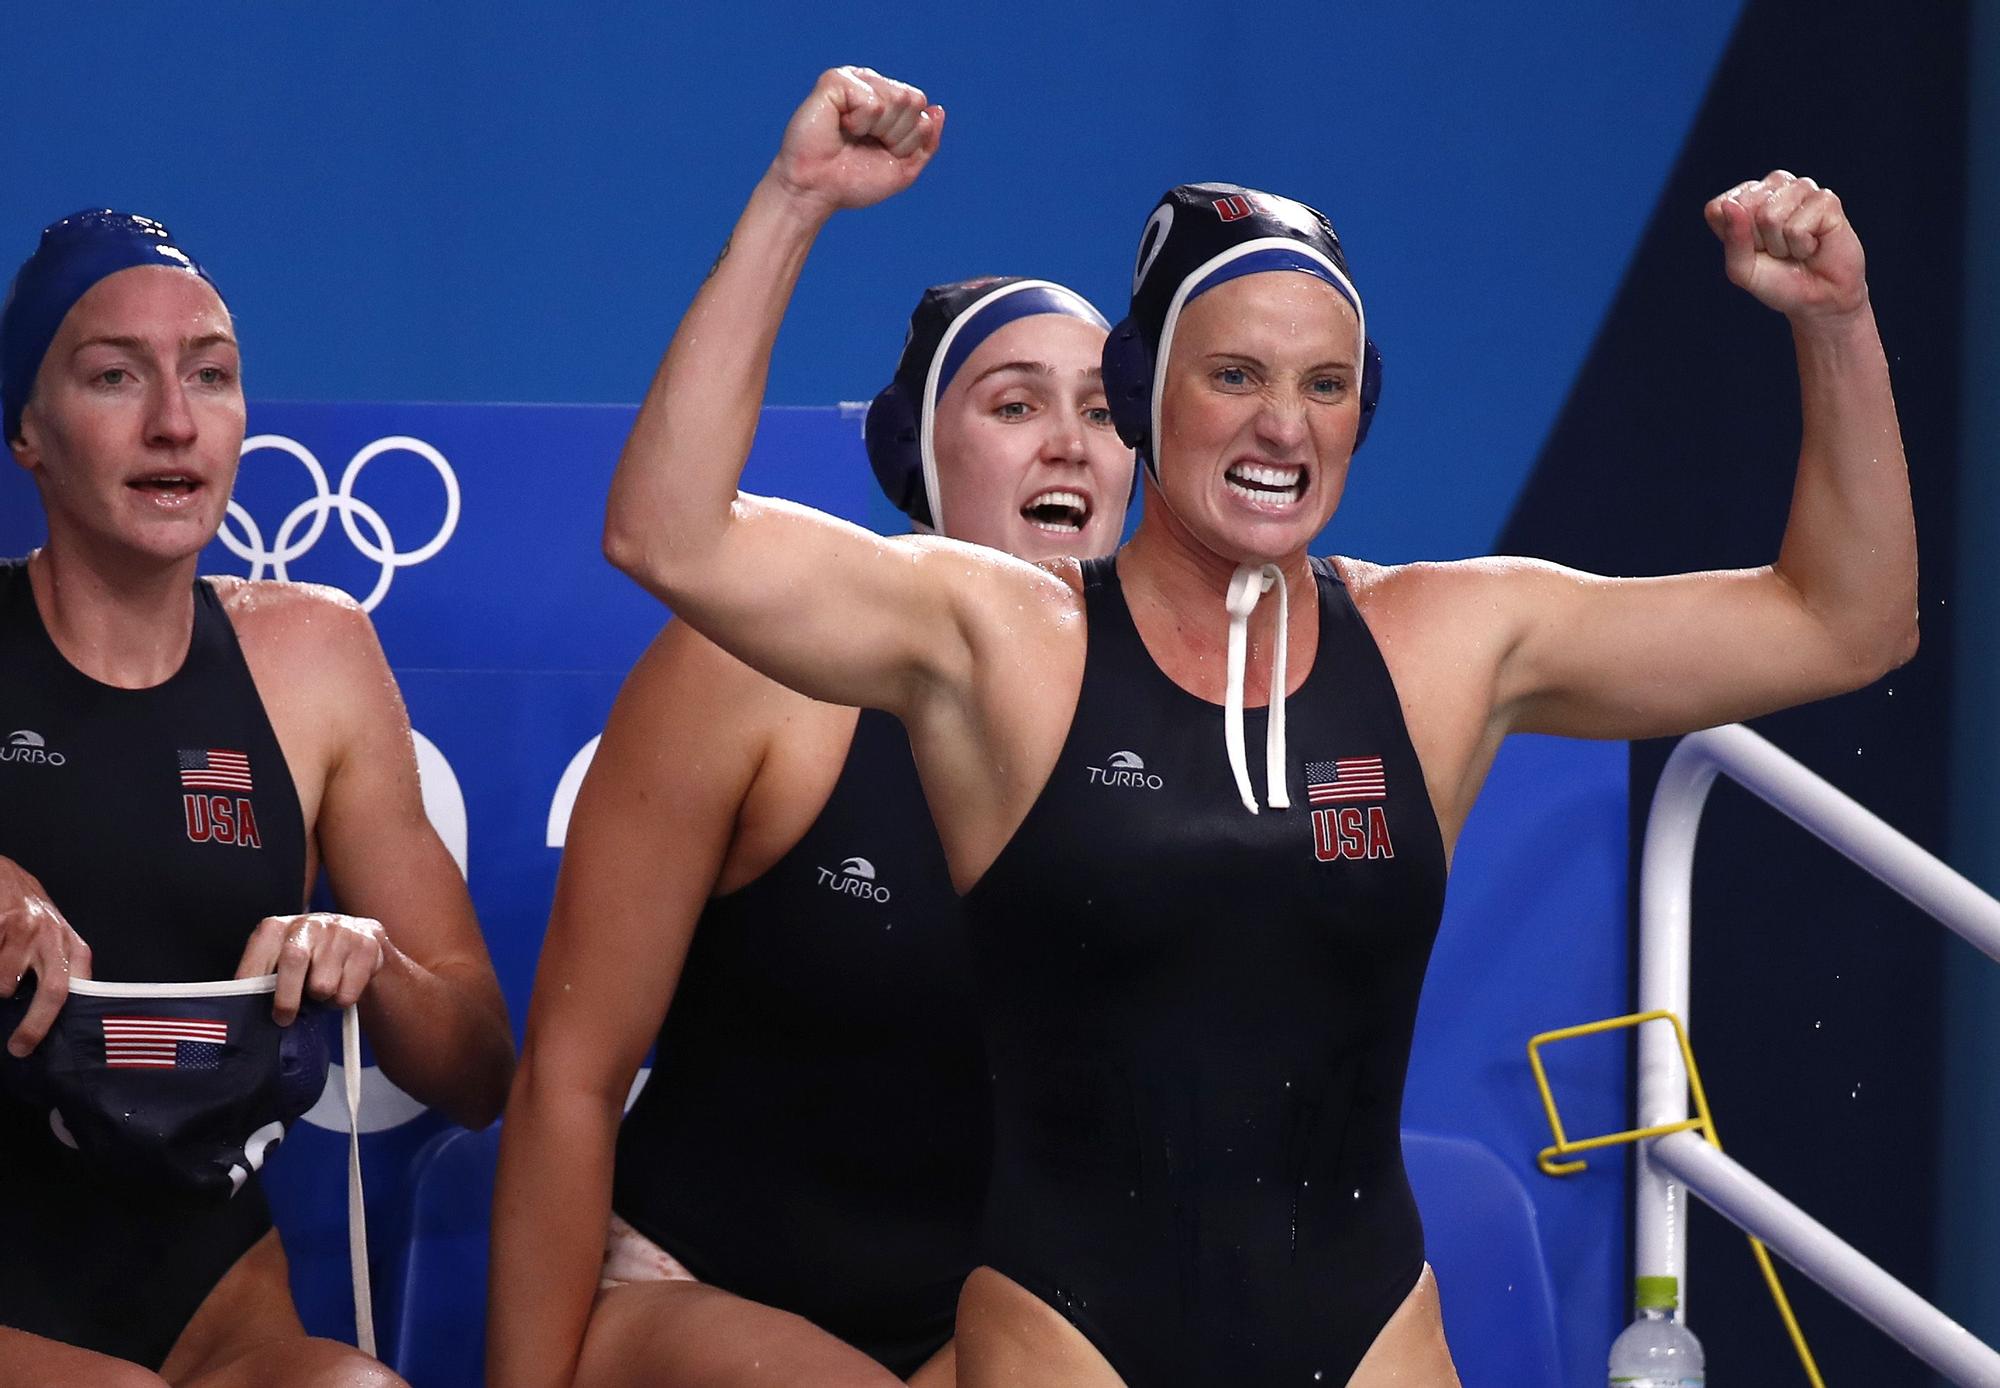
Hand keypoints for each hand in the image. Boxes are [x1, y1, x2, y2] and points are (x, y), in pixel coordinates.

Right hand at [0, 856, 90, 1056]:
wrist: (3, 874)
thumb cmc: (30, 913)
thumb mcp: (54, 940)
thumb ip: (58, 970)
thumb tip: (52, 1017)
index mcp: (72, 946)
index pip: (76, 989)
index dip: (60, 1020)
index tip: (39, 1044)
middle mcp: (54, 938)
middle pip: (54, 992)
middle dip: (35, 1026)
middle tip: (19, 1047)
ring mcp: (25, 931)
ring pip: (6, 984)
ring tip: (1, 969)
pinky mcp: (1, 925)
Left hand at [236, 911, 386, 1024]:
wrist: (357, 939)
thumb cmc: (309, 958)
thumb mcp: (278, 962)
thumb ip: (261, 981)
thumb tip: (240, 1015)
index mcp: (277, 927)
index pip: (259, 956)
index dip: (253, 986)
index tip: (250, 1010)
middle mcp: (309, 922)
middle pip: (294, 961)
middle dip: (287, 998)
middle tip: (284, 1018)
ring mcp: (341, 931)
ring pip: (324, 985)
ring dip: (320, 1000)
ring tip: (320, 993)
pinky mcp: (367, 944)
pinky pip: (349, 991)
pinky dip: (342, 1000)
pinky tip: (341, 986)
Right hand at [768, 66, 943, 216]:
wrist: (816, 192)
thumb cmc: (853, 181)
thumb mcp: (903, 169)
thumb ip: (927, 143)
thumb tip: (939, 110)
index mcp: (888, 100)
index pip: (921, 110)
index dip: (907, 141)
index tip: (880, 152)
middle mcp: (872, 84)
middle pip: (913, 100)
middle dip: (896, 134)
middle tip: (866, 145)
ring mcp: (854, 79)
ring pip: (897, 99)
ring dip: (879, 130)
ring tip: (852, 136)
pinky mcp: (835, 81)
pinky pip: (872, 102)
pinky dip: (860, 123)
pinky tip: (840, 127)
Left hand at [1705, 170, 1865, 321]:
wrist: (1820, 297)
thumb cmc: (1779, 280)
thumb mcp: (1742, 268)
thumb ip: (1732, 239)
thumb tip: (1730, 205)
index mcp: (1746, 197)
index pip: (1718, 208)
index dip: (1732, 238)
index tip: (1753, 249)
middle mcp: (1773, 186)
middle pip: (1743, 207)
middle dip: (1758, 240)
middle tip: (1777, 251)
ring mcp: (1801, 188)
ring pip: (1770, 216)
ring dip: (1781, 245)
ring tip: (1795, 248)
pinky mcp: (1826, 199)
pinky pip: (1796, 228)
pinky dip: (1801, 247)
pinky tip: (1813, 246)